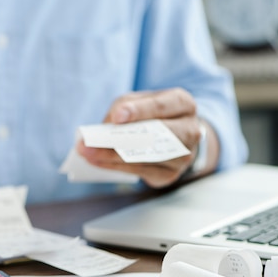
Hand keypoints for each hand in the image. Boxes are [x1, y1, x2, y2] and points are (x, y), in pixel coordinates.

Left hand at [76, 88, 217, 187]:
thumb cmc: (153, 114)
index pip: (162, 106)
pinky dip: (116, 167)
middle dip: (120, 138)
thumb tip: (108, 126)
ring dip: (112, 156)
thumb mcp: (139, 101)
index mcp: (183, 104)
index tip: (118, 117)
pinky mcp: (170, 174)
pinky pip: (140, 171)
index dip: (140, 111)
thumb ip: (125, 106)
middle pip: (154, 135)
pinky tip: (97, 162)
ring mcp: (183, 156)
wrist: (176, 137)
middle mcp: (190, 130)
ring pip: (145, 157)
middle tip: (91, 141)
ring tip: (87, 153)